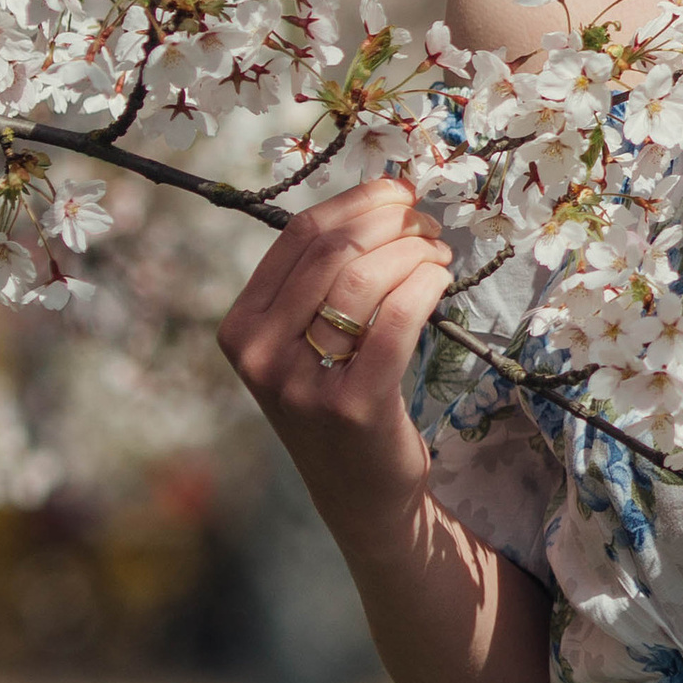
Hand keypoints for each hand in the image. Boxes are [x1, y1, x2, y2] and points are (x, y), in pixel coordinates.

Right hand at [216, 179, 452, 524]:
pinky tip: (441, 281)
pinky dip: (426, 286)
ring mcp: (301, 382)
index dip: (358, 201)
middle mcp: (258, 354)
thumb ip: (322, 279)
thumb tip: (381, 199)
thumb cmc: (339, 398)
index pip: (299, 235)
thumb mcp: (304, 341)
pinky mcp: (352, 405)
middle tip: (427, 224)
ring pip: (365, 279)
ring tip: (437, 254)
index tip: (399, 191)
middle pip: (335, 250)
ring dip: (414, 252)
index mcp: (241, 326)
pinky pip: (396, 321)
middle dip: (392, 223)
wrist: (359, 491)